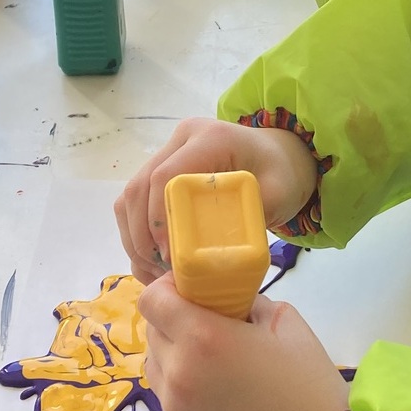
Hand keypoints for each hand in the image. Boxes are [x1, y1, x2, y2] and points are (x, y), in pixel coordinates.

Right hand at [115, 118, 319, 284]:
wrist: (277, 158)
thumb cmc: (281, 175)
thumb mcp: (278, 194)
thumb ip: (249, 217)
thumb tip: (208, 251)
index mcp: (209, 139)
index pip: (166, 177)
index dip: (159, 218)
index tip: (171, 256)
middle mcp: (180, 141)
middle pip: (139, 188)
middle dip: (141, 236)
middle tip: (160, 272)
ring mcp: (166, 154)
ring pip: (130, 198)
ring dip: (134, 238)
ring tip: (154, 272)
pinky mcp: (160, 171)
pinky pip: (134, 204)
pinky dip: (137, 235)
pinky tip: (151, 263)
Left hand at [139, 283, 349, 410]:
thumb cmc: (308, 379)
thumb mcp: (281, 318)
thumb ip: (244, 302)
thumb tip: (224, 301)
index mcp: (203, 337)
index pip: (152, 300)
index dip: (167, 288)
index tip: (189, 291)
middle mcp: (179, 373)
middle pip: (153, 331)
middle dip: (173, 321)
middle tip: (208, 326)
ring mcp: (174, 410)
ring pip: (155, 365)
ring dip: (173, 355)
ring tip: (211, 363)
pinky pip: (167, 399)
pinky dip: (181, 389)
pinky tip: (217, 394)